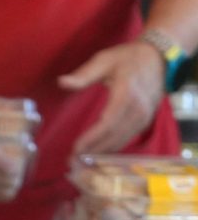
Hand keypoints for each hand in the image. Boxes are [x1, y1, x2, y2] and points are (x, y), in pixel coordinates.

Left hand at [61, 39, 168, 157]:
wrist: (158, 58)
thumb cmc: (128, 58)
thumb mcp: (104, 60)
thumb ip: (83, 74)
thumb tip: (62, 82)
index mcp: (126, 94)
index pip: (108, 123)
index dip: (92, 138)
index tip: (75, 149)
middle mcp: (138, 109)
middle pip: (115, 135)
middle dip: (94, 150)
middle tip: (73, 161)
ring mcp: (145, 115)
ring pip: (123, 139)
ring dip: (103, 151)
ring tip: (82, 160)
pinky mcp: (146, 119)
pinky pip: (130, 136)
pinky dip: (114, 146)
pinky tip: (100, 152)